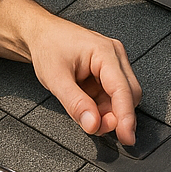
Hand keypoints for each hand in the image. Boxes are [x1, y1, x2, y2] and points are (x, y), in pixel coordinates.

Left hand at [28, 19, 141, 145]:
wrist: (41, 34)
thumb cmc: (48, 46)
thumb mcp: (55, 78)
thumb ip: (75, 103)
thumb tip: (93, 124)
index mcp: (105, 52)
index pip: (123, 90)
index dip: (126, 117)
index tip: (126, 137)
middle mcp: (114, 55)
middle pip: (129, 95)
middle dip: (115, 116)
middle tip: (95, 127)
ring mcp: (113, 62)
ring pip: (122, 98)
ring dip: (108, 113)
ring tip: (85, 114)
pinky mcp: (109, 71)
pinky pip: (113, 95)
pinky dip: (103, 107)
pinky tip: (88, 107)